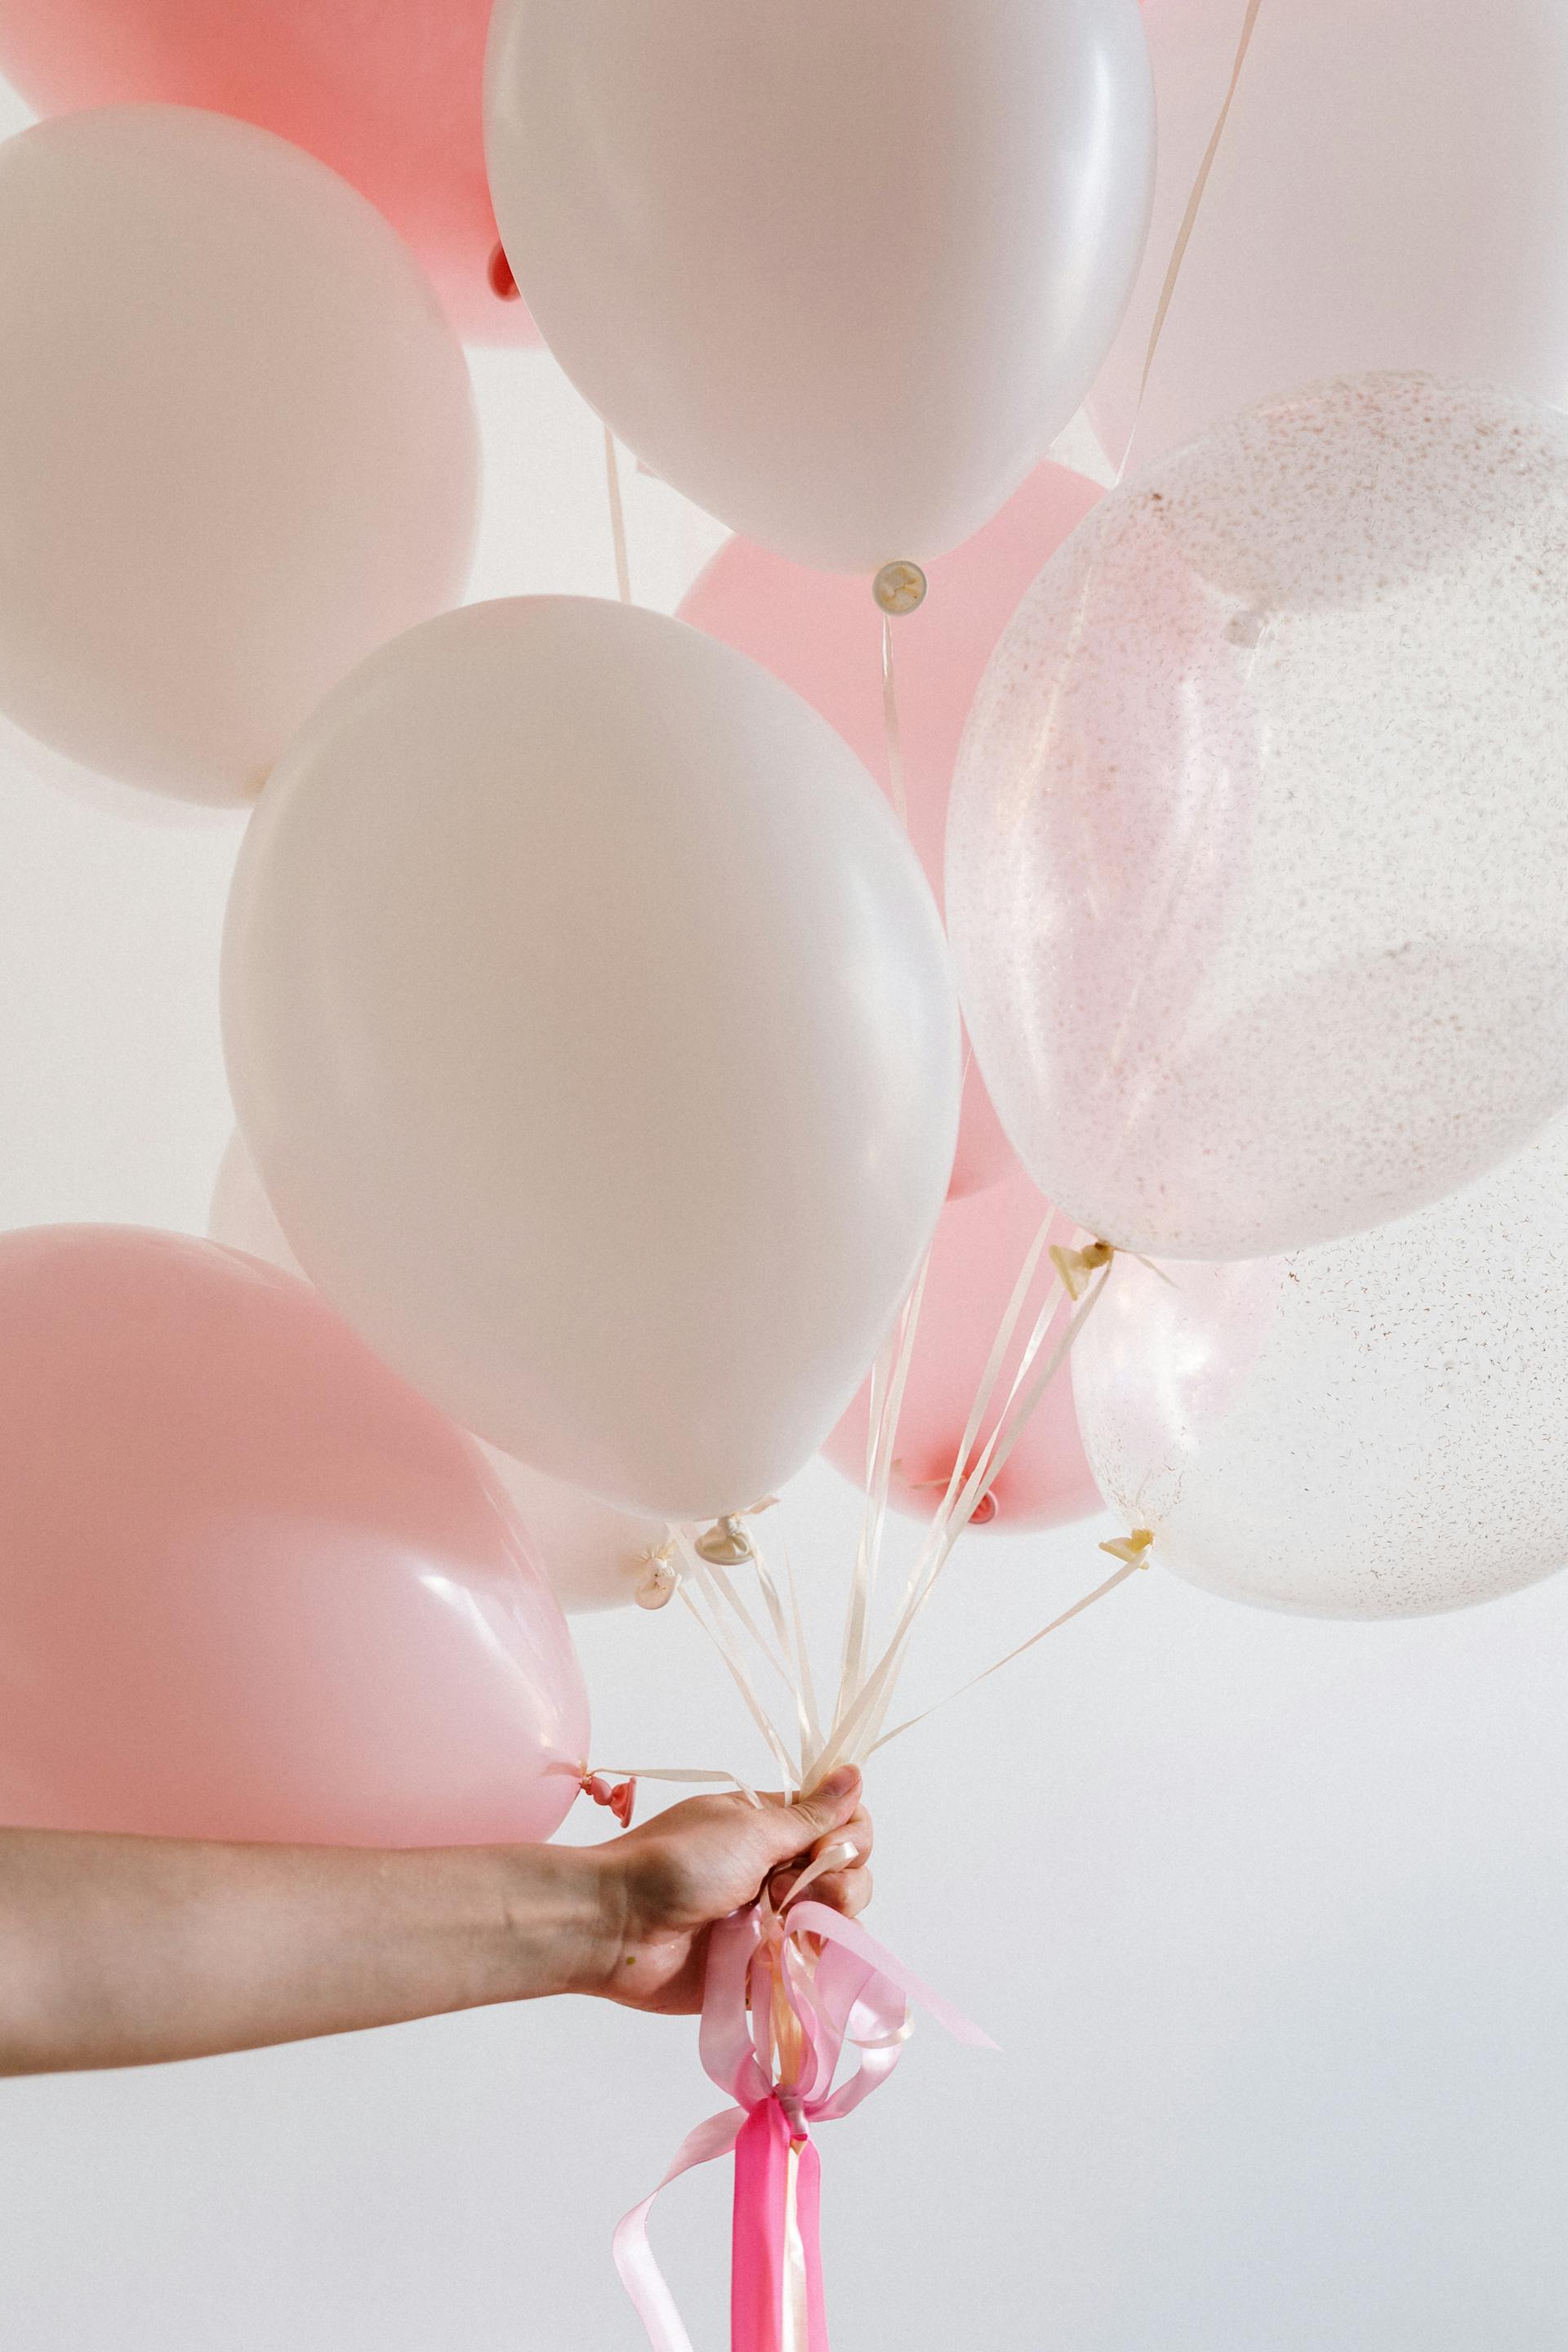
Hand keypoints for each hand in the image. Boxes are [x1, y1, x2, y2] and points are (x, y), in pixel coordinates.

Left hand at [581, 1768, 871, 2013]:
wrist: (616, 1927)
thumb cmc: (675, 1864)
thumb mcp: (749, 1829)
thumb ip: (809, 1816)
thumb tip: (854, 1772)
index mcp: (772, 1828)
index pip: (843, 1825)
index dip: (850, 1835)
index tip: (828, 1844)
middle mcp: (777, 1873)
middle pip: (849, 1876)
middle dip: (840, 1882)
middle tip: (786, 1888)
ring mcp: (772, 1924)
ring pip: (836, 1926)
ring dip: (822, 1922)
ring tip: (778, 1923)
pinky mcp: (761, 1971)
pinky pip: (809, 1972)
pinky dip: (809, 1965)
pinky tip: (786, 1957)